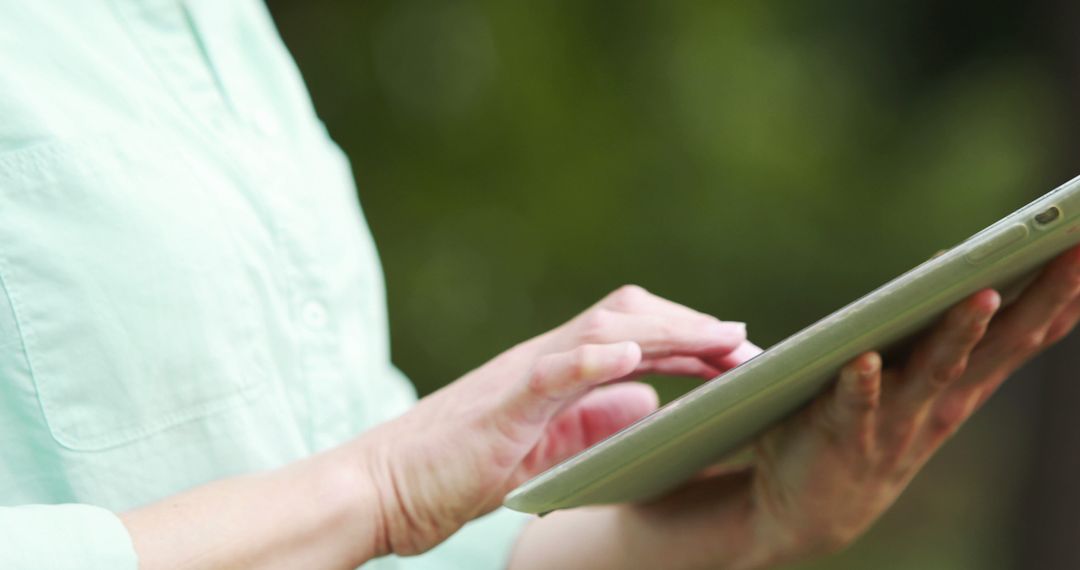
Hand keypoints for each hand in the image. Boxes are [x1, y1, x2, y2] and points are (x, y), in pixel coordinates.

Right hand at [353, 285, 752, 554]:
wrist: (378, 490)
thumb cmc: (453, 473)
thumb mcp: (540, 452)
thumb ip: (589, 424)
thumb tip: (648, 403)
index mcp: (553, 374)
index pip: (630, 335)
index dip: (688, 338)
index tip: (738, 354)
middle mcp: (541, 362)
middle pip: (627, 318)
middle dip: (693, 328)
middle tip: (749, 347)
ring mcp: (519, 379)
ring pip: (600, 332)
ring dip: (667, 334)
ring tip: (719, 343)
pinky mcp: (498, 407)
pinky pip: (548, 373)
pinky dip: (590, 360)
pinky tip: (629, 357)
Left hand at [614, 245, 1079, 569]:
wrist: (808, 511)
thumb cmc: (867, 427)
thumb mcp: (920, 385)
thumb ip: (947, 339)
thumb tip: (969, 271)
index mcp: (960, 387)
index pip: (1021, 336)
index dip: (1060, 296)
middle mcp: (937, 403)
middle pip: (996, 345)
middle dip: (1038, 300)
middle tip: (1071, 254)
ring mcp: (894, 422)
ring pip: (932, 372)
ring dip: (958, 334)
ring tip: (983, 295)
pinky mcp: (842, 435)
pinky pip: (854, 406)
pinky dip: (860, 384)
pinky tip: (864, 360)